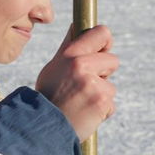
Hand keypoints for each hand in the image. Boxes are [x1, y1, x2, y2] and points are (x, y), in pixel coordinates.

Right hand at [34, 24, 117, 141]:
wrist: (42, 128)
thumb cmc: (47, 96)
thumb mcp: (53, 68)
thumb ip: (68, 49)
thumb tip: (76, 26)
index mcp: (70, 54)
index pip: (101, 33)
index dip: (105, 40)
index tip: (104, 48)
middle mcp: (82, 66)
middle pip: (113, 60)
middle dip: (104, 73)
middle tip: (84, 85)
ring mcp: (94, 85)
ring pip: (111, 86)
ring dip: (101, 95)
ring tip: (80, 103)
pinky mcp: (102, 102)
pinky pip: (111, 105)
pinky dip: (101, 112)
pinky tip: (84, 114)